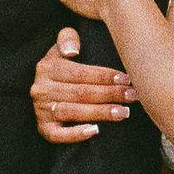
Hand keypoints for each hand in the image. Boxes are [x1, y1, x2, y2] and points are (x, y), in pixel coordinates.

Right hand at [32, 28, 136, 145]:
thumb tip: (72, 51)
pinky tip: (95, 130)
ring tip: (123, 112)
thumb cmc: (63, 66)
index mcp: (47, 67)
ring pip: (73, 111)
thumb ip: (67, 38)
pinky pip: (57, 135)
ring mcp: (41, 110)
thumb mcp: (62, 47)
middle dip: (110, 94)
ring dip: (100, 112)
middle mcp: (41, 89)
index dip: (104, 76)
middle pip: (80, 92)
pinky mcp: (43, 128)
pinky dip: (75, 134)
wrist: (47, 89)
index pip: (79, 73)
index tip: (126, 79)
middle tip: (133, 96)